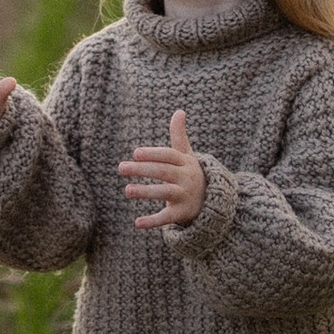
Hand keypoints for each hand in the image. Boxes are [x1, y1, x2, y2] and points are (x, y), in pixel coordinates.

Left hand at [119, 109, 207, 232]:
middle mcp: (187, 178)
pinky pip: (167, 217)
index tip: (135, 153)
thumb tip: (179, 111)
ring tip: (127, 190)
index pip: (169, 156)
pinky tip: (137, 223)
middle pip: (163, 172)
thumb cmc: (190, 173)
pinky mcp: (182, 213)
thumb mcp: (187, 155)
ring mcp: (185, 196)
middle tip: (121, 167)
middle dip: (143, 169)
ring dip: (146, 192)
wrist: (212, 200)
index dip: (153, 154)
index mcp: (186, 162)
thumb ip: (179, 135)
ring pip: (164, 193)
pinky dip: (153, 221)